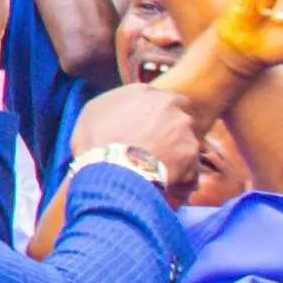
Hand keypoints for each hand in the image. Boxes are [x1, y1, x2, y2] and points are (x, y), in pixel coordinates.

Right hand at [67, 84, 207, 195]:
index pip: (159, 98)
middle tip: (156, 151)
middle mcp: (168, 105)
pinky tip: (165, 189)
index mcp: (143, 93)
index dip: (154, 116)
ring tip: (158, 175)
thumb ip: (110, 108)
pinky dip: (182, 180)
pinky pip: (190, 171)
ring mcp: (183, 128)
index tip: (148, 130)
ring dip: (176, 157)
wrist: (112, 169)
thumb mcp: (90, 114)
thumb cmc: (96, 142)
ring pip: (186, 144)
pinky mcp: (192, 154)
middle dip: (171, 132)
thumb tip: (114, 114)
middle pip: (178, 117)